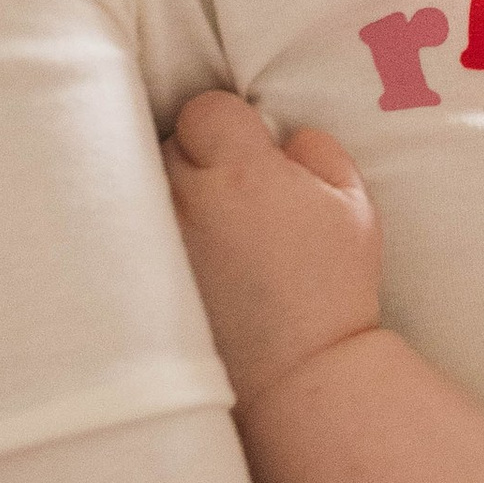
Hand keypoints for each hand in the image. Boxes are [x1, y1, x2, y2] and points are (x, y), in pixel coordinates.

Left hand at [163, 92, 382, 409]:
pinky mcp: (134, 280)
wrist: (298, 373)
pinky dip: (149, 236)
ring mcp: (155, 241)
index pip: (206, 109)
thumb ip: (317, 150)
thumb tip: (283, 135)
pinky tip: (182, 256)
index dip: (231, 126)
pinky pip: (129, 233)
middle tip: (228, 193)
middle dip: (196, 158)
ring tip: (202, 226)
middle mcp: (186, 200)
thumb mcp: (354, 206)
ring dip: (167, 195)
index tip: (248, 154)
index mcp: (242, 173)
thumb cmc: (332, 289)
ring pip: (141, 184)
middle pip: (168, 142)